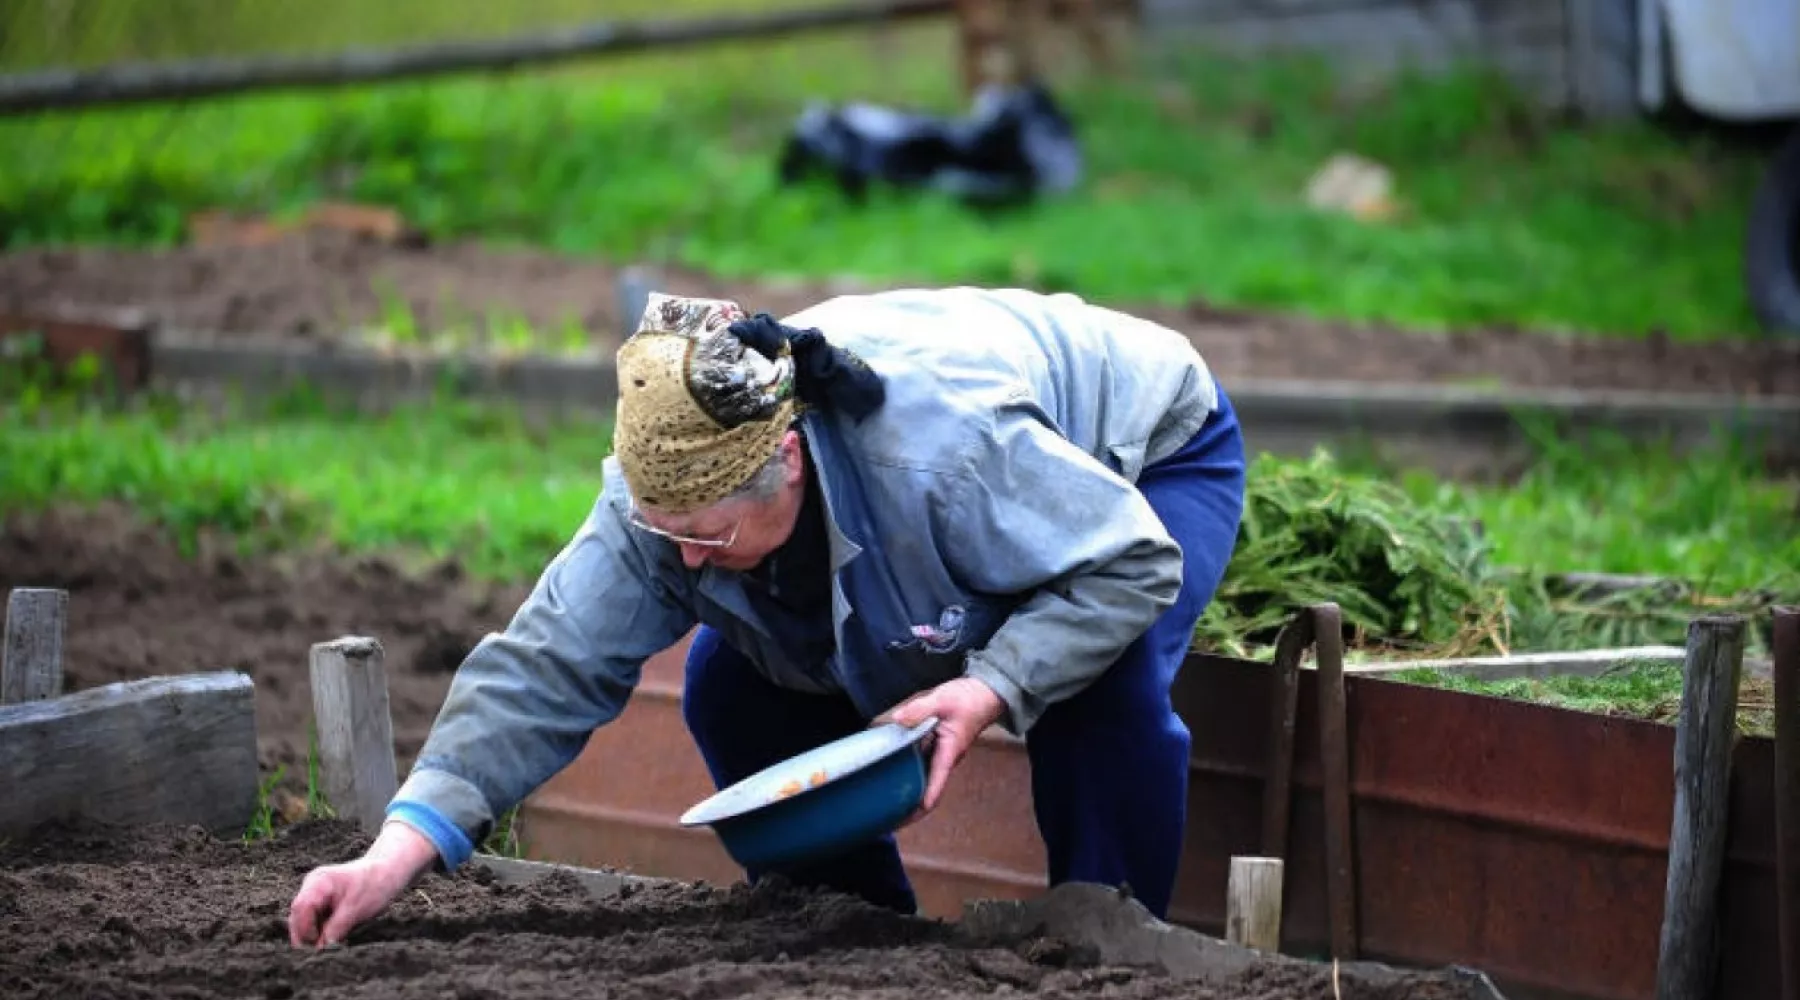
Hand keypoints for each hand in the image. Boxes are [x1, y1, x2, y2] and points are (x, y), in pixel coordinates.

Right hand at [288, 821, 438, 948]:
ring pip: (304, 920)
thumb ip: (336, 929)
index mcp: (319, 882)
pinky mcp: (321, 900)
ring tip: (329, 944)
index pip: (300, 909)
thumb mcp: (357, 909)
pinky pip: (314, 919)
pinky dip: (320, 930)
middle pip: (298, 915)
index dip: (305, 930)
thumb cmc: (375, 884)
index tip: (317, 947)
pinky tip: (333, 937)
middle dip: (306, 935)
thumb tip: (320, 950)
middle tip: (320, 952)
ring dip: (313, 934)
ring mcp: (315, 892)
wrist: (388, 870)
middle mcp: (312, 885)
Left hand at [887, 677, 1006, 823]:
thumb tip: (898, 719)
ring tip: (885, 802)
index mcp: (948, 753)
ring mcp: (941, 754)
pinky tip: (890, 770)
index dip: (922, 803)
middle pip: (927, 789)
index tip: (906, 818)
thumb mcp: (942, 700)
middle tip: (887, 818)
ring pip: (923, 778)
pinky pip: (921, 763)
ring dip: (908, 790)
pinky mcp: (936, 746)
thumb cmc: (969, 699)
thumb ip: (919, 709)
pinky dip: (908, 771)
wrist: (984, 693)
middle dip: (910, 806)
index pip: (935, 784)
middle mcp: (945, 758)